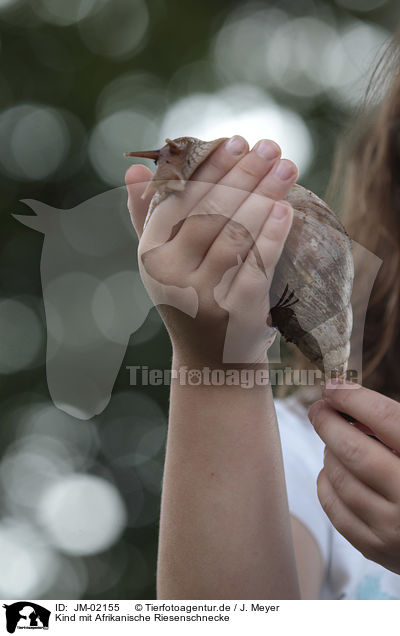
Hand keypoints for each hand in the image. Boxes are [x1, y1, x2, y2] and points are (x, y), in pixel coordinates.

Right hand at [125, 136, 297, 365]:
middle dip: (243, 174)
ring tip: (287, 167)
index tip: (236, 141)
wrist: (212, 361)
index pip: (179, 200)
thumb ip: (149, 215)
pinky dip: (272, 236)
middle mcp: (170, 274)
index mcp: (151, 254)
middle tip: (271, 145)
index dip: (208, 168)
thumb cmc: (191, 297)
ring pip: (234, 235)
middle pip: (210, 212)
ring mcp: (202, 296)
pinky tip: (287, 210)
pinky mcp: (234, 313)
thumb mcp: (165, 260)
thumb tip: (136, 168)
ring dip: (263, 197)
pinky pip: (256, 266)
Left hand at [309, 381, 399, 573]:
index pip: (385, 419)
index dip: (354, 398)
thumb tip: (350, 404)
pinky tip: (332, 472)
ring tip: (334, 442)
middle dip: (328, 423)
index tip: (334, 387)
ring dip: (330, 453)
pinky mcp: (378, 550)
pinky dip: (327, 485)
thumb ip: (396, 426)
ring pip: (340, 479)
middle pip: (354, 451)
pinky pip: (336, 511)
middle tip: (319, 409)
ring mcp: (394, 528)